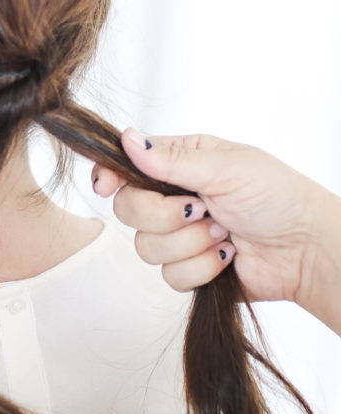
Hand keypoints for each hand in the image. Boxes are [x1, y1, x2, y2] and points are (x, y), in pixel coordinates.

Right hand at [92, 130, 340, 334]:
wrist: (306, 250)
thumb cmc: (277, 198)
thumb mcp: (226, 168)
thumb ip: (172, 159)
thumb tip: (127, 138)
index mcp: (181, 162)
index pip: (126, 164)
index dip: (109, 175)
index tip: (106, 186)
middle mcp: (174, 197)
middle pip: (128, 209)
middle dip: (164, 215)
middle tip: (201, 209)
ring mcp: (179, 235)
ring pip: (146, 247)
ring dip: (190, 243)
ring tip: (224, 233)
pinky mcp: (188, 269)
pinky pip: (169, 275)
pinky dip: (202, 268)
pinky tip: (228, 256)